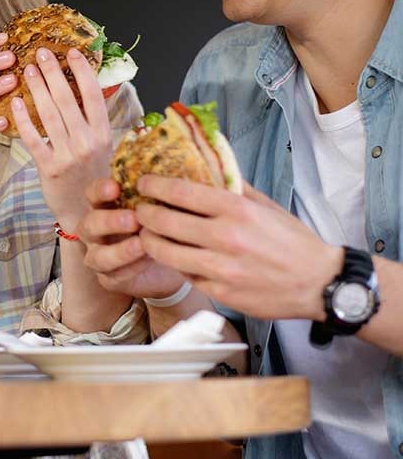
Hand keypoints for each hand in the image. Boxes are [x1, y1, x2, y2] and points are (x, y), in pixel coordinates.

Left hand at [11, 48, 110, 229]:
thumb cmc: (92, 176)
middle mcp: (88, 142)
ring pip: (49, 114)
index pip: (94, 95)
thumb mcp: (102, 147)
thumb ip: (94, 120)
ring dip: (38, 89)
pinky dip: (23, 119)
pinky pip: (34, 138)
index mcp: (103, 133)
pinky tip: (15, 101)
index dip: (83, 71)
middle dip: (54, 73)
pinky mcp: (48, 167)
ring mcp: (68, 155)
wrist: (85, 214)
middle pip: (68, 99)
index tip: (72, 52)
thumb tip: (88, 86)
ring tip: (27, 69)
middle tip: (41, 51)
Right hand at [78, 178, 186, 298]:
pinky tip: (149, 260)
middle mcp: (95, 231)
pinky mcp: (108, 278)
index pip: (92, 194)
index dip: (100, 190)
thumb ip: (160, 192)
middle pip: (89, 224)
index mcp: (103, 207)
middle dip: (109, 221)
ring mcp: (98, 255)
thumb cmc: (162, 224)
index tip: (115, 186)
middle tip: (134, 218)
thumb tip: (177, 174)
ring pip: (97, 256)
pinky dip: (131, 268)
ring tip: (142, 244)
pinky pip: (113, 275)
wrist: (170, 259)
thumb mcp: (161, 206)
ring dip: (119, 250)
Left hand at [134, 176, 341, 320]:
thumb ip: (234, 187)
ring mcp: (220, 268)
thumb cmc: (293, 241)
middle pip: (164, 221)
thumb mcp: (266, 205)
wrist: (319, 283)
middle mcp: (225, 237)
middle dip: (144, 213)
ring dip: (149, 240)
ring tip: (147, 233)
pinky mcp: (220, 292)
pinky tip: (173, 255)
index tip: (143, 183)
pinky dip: (175, 263)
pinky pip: (184, 274)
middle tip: (139, 210)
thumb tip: (207, 166)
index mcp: (236, 210)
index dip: (154, 185)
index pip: (180, 192)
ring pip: (165, 252)